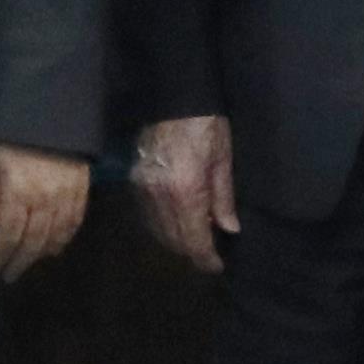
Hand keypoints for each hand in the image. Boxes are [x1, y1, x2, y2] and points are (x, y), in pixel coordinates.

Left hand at [0, 138, 90, 282]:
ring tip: (29, 262)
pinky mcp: (82, 188)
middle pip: (33, 241)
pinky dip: (65, 238)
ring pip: (56, 235)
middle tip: (9, 276)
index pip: (9, 235)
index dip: (1, 256)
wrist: (44, 110)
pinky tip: (54, 247)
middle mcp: (44, 198)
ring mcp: (66, 194)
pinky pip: (75, 221)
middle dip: (20, 262)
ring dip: (41, 254)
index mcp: (17, 192)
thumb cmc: (5, 136)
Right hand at [133, 113, 238, 272]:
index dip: (206, 258)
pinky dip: (162, 226)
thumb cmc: (205, 124)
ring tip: (196, 237)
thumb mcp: (222, 159)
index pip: (195, 240)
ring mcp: (143, 191)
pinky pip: (147, 216)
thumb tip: (229, 229)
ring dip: (176, 241)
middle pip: (174, 241)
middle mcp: (160, 198)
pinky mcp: (133, 182)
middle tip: (210, 252)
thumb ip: (223, 198)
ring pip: (158, 231)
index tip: (217, 266)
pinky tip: (176, 220)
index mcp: (186, 193)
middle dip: (192, 252)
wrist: (171, 97)